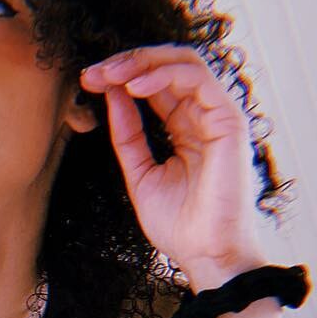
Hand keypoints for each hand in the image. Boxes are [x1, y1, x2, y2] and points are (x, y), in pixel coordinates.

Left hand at [80, 43, 263, 276]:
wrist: (205, 255)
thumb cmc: (179, 226)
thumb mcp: (139, 175)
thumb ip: (128, 136)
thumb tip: (112, 96)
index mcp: (185, 129)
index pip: (154, 86)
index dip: (120, 78)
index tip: (87, 82)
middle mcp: (204, 117)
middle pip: (167, 66)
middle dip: (126, 63)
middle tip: (93, 72)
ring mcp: (219, 116)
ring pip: (184, 62)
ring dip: (141, 62)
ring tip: (109, 75)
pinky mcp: (229, 121)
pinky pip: (197, 79)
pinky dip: (162, 75)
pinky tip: (132, 87)